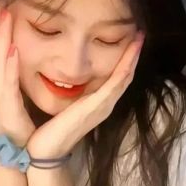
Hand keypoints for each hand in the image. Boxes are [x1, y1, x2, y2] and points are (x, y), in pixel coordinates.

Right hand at [0, 4, 35, 146]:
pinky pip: (7, 83)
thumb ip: (18, 75)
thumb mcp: (21, 93)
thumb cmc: (22, 121)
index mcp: (3, 78)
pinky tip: (13, 49)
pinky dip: (9, 65)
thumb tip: (21, 53)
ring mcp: (0, 94)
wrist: (21, 151)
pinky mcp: (6, 107)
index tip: (1, 1)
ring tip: (2, 14)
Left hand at [26, 31, 145, 158]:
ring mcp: (105, 105)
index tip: (129, 41)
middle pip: (125, 76)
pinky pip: (118, 80)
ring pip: (125, 76)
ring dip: (133, 56)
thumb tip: (67, 80)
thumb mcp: (62, 107)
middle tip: (139, 35)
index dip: (124, 60)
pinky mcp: (100, 105)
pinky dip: (127, 63)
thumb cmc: (50, 130)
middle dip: (132, 55)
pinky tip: (132, 49)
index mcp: (96, 103)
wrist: (46, 150)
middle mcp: (105, 104)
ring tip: (139, 38)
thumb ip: (67, 95)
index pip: (115, 78)